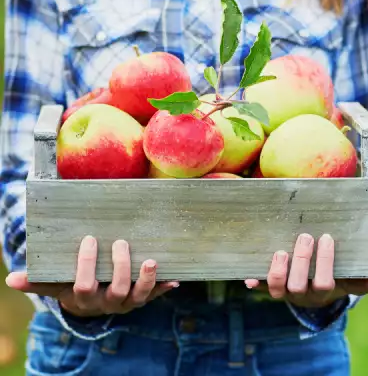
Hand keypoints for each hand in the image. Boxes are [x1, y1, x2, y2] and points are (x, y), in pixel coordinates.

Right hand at [6, 236, 178, 316]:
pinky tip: (176, 278)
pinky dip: (165, 287)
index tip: (90, 239)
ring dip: (147, 280)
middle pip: (115, 290)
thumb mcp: (56, 284)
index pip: (84, 285)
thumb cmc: (74, 286)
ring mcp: (127, 302)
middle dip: (120, 268)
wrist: (92, 304)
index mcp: (85, 298)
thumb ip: (38, 280)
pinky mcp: (143, 298)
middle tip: (122, 243)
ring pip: (139, 296)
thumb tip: (10, 279)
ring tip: (152, 261)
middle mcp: (108, 303)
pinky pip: (156, 295)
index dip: (87, 264)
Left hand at [245, 233, 367, 307]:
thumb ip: (365, 280)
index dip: (324, 263)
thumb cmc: (332, 278)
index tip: (326, 238)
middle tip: (305, 237)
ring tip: (279, 251)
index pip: (325, 282)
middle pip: (299, 285)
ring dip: (276, 271)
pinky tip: (248, 275)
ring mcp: (283, 290)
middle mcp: (301, 293)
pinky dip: (254, 281)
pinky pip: (259, 285)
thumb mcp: (348, 280)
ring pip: (276, 288)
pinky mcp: (267, 285)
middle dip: (301, 261)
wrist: (310, 291)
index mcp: (322, 291)